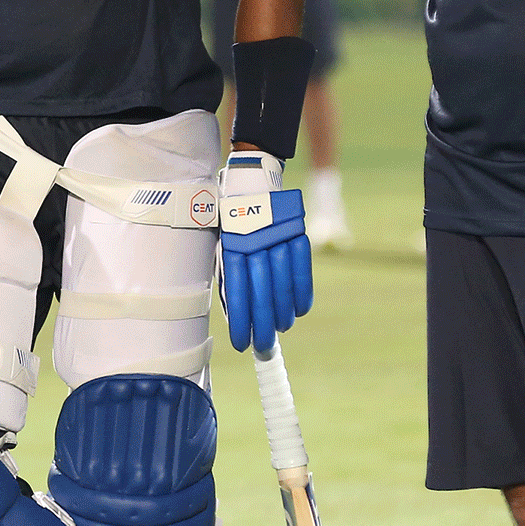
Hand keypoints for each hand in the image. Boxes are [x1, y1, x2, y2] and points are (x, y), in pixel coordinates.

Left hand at [218, 151, 312, 351]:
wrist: (251, 179)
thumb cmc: (231, 219)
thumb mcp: (221, 241)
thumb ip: (229, 273)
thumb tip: (236, 313)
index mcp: (232, 246)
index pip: (237, 291)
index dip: (240, 320)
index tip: (242, 342)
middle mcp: (255, 243)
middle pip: (261, 291)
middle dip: (263, 323)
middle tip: (264, 345)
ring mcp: (278, 236)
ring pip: (283, 282)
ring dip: (283, 311)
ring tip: (282, 328)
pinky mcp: (295, 231)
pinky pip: (302, 266)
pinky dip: (303, 291)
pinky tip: (300, 310)